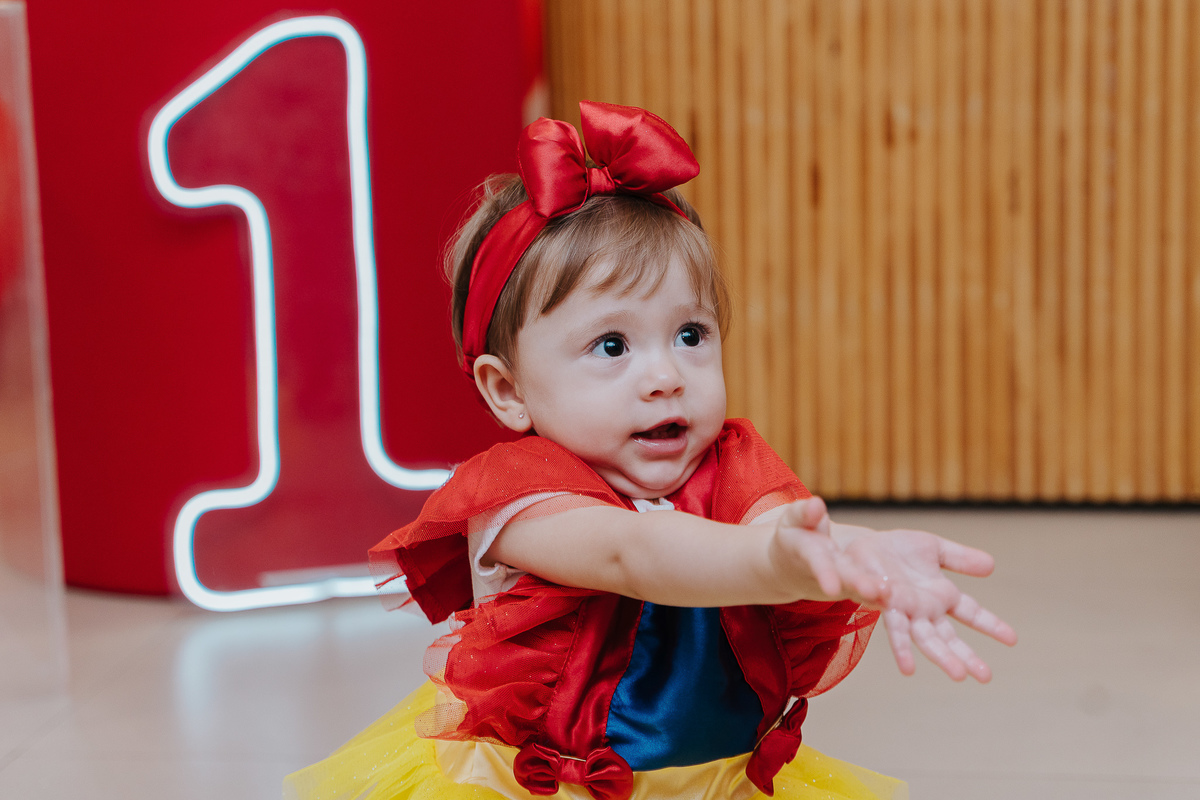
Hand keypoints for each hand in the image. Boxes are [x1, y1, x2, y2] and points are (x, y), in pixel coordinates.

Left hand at [834, 525, 1018, 681]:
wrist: (858, 545)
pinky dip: (902, 648)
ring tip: (958, 676)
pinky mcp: (885, 605)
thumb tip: (992, 565)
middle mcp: (924, 609)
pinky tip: (908, 668)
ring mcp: (905, 611)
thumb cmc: (895, 549)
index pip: (971, 612)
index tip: (1013, 639)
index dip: (991, 625)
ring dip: (941, 657)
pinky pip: (894, 629)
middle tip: (987, 677)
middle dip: (966, 656)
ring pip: (926, 639)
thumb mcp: (933, 548)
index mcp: (940, 595)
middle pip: (949, 637)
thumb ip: (959, 559)